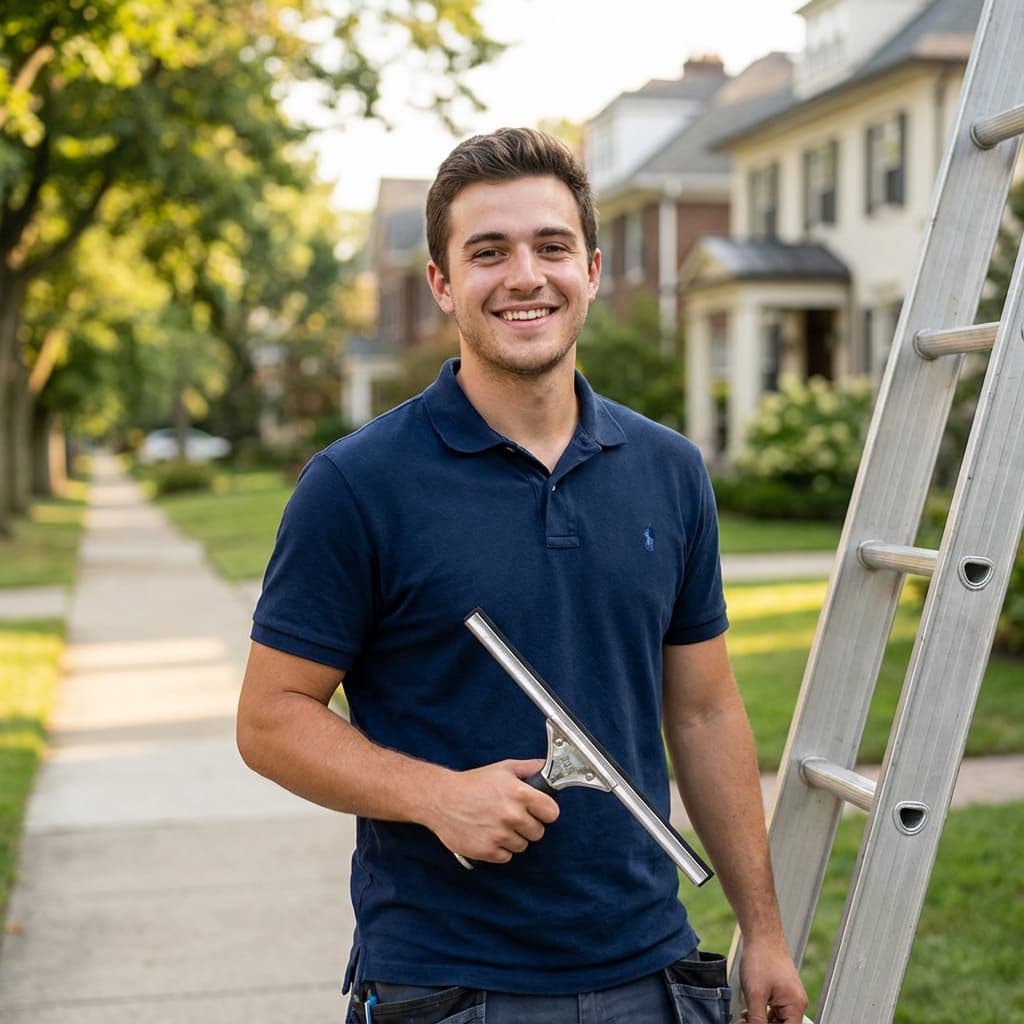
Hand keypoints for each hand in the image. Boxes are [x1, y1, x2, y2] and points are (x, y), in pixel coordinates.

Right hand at [427, 759, 559, 863]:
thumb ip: (529, 768)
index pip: (552, 813)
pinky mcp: (487, 851)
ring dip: (513, 838)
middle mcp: (512, 815)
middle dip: (528, 826)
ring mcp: (499, 835)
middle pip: (538, 832)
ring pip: (522, 846)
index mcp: (519, 794)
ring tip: (497, 825)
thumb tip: (547, 767)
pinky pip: (506, 857)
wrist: (441, 799)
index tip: (538, 811)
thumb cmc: (472, 783)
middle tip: (513, 817)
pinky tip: (488, 835)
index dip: (545, 812)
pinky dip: (499, 849)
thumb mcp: (503, 768)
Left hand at [738, 936, 807, 1022]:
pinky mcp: (782, 990)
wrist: (761, 934)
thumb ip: (757, 1019)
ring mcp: (789, 996)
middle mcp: (796, 1003)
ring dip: (761, 1021)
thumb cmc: (762, 957)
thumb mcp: (755, 994)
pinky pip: (774, 1010)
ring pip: (777, 1020)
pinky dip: (762, 1012)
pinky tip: (749, 1011)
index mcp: (795, 1006)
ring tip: (744, 1019)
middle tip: (745, 1022)